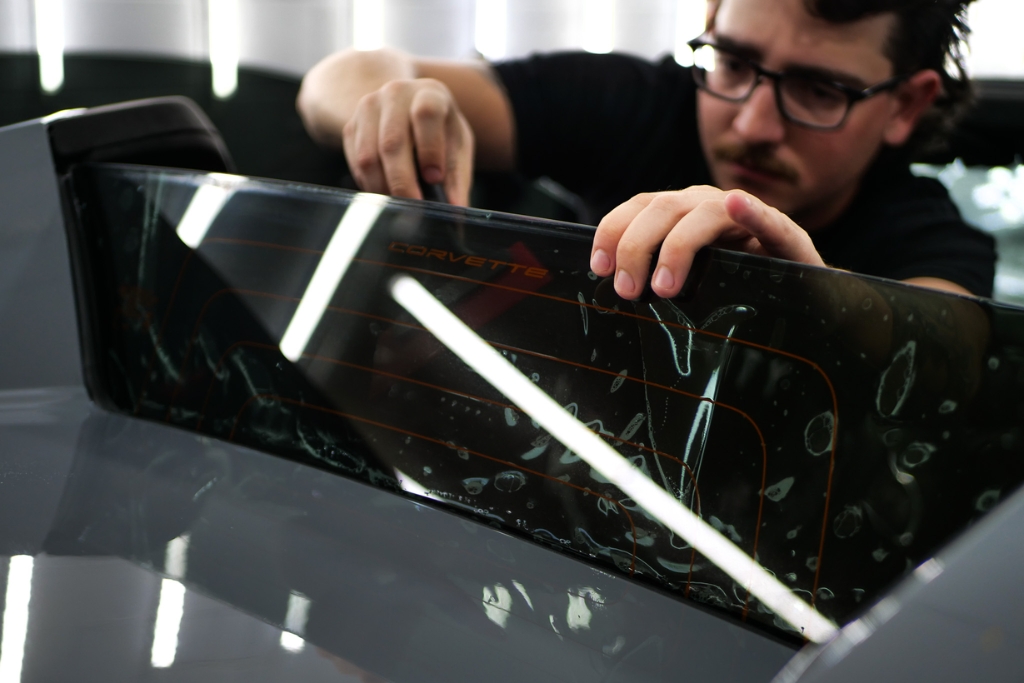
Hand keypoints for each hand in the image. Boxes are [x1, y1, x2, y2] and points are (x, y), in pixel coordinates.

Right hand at [343, 78, 474, 205]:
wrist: (405, 106)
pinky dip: (369, 184)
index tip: (434, 178)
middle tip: (414, 206)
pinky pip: (355, 163)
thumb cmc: (439, 130)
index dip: (430, 148)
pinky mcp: (351, 126)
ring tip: (399, 205)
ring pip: (368, 156)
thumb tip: (457, 208)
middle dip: (402, 180)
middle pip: (392, 141)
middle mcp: (395, 94)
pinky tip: (385, 193)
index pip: (426, 114)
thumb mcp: (457, 145)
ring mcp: (369, 108)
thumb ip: (458, 176)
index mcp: (429, 93)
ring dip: (383, 187)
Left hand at [590, 187, 825, 299]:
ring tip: (666, 286)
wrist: (797, 300)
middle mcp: (707, 206)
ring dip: (678, 246)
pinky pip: (766, 218)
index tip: (600, 267)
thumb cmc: (733, 290)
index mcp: (679, 214)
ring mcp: (744, 215)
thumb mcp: (686, 282)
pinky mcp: (783, 234)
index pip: (638, 209)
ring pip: (703, 213)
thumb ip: (654, 277)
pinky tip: (738, 205)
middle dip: (638, 247)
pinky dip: (750, 211)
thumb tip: (614, 289)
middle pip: (662, 209)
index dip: (614, 232)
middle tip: (629, 290)